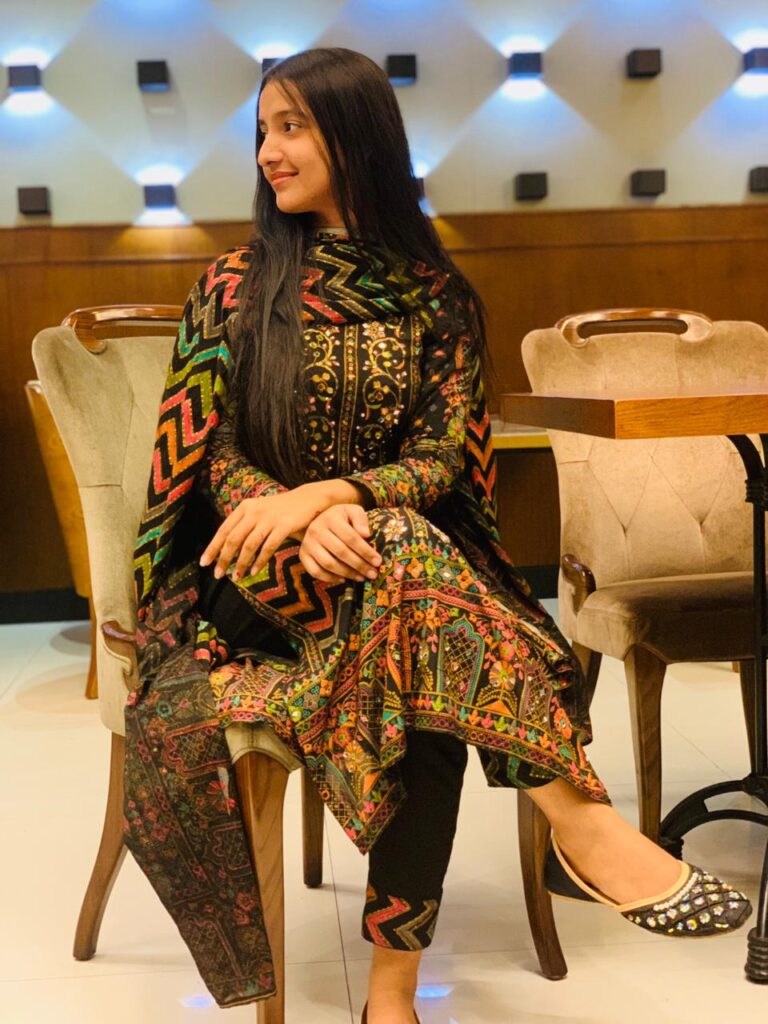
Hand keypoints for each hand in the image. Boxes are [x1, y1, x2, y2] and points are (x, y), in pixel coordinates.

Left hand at [200, 485, 330, 580]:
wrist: (308, 499)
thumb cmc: (282, 509)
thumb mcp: (259, 511)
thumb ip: (245, 524)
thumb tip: (226, 546)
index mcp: (245, 507)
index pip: (224, 530)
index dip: (213, 548)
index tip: (204, 563)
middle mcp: (254, 511)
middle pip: (233, 539)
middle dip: (223, 559)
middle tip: (217, 575)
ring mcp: (269, 518)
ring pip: (249, 545)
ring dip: (241, 563)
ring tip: (237, 577)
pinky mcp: (284, 525)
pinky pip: (268, 547)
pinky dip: (260, 561)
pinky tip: (254, 571)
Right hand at [299, 504, 380, 584]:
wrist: (319, 520)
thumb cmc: (341, 517)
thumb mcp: (353, 511)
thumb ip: (360, 519)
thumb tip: (365, 534)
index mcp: (330, 518)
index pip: (351, 538)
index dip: (366, 552)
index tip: (378, 562)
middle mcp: (316, 530)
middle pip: (341, 552)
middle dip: (359, 565)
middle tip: (372, 574)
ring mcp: (307, 544)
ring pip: (329, 564)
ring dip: (347, 573)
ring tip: (361, 578)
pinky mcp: (303, 556)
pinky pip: (315, 572)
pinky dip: (330, 578)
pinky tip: (344, 579)